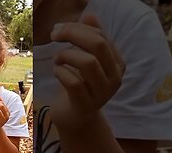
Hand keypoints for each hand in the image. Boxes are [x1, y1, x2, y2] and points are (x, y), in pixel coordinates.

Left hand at [49, 14, 125, 130]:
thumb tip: (90, 15)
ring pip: (88, 63)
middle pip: (98, 46)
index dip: (77, 28)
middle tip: (54, 35)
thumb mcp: (84, 60)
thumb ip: (89, 39)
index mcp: (117, 63)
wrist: (75, 118)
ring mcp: (102, 93)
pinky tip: (57, 72)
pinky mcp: (85, 104)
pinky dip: (61, 73)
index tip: (58, 29)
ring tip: (58, 60)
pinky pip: (73, 83)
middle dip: (72, 34)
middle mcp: (115, 78)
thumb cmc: (78, 85)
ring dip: (66, 55)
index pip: (101, 36)